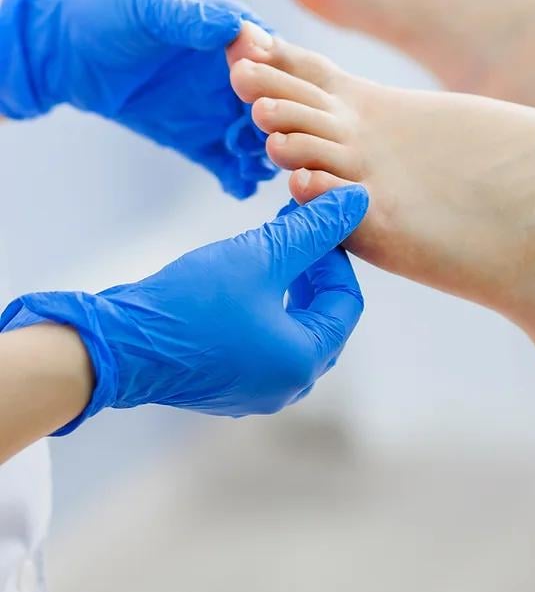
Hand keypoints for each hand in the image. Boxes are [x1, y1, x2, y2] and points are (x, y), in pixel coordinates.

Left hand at [0, 0, 276, 196]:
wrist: (62, 45)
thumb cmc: (105, 8)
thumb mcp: (146, 7)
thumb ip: (189, 18)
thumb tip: (235, 28)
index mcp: (233, 35)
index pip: (274, 61)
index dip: (279, 82)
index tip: (265, 100)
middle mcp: (236, 74)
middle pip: (276, 105)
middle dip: (277, 126)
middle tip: (263, 142)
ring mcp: (217, 108)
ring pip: (257, 138)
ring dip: (261, 154)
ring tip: (254, 167)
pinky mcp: (197, 138)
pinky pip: (226, 162)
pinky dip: (238, 177)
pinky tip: (238, 187)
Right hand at [0, 187, 368, 431]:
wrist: (120, 345)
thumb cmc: (193, 301)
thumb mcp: (259, 255)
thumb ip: (312, 229)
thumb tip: (356, 200)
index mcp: (303, 360)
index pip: (346, 301)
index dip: (335, 255)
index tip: (311, 222)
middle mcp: (286, 385)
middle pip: (322, 319)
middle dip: (313, 271)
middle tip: (293, 230)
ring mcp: (255, 390)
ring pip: (291, 329)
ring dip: (289, 287)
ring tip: (269, 247)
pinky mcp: (226, 385)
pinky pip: (262, 343)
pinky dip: (264, 309)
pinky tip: (241, 279)